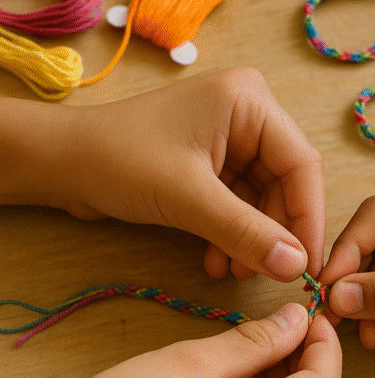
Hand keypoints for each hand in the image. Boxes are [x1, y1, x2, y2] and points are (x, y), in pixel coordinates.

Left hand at [5, 68, 324, 281]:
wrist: (63, 164)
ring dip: (252, 241)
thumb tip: (297, 267)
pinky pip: (239, 206)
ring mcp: (229, 140)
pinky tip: (217, 262)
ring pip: (262, 201)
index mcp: (249, 102)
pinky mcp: (211, 165)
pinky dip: (232, 236)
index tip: (307, 266)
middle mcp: (246, 115)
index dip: (308, 219)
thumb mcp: (190, 200)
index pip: (301, 165)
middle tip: (269, 275)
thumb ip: (247, 233)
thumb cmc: (119, 160)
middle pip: (285, 185)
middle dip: (275, 234)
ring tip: (234, 272)